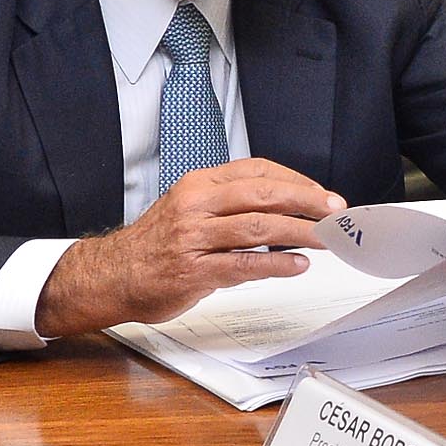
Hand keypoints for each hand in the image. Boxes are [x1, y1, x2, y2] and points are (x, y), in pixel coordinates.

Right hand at [36, 159, 344, 336]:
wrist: (111, 275)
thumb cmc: (156, 244)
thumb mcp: (190, 208)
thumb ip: (232, 204)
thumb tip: (286, 209)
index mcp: (199, 184)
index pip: (257, 170)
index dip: (296, 180)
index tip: (322, 194)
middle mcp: (196, 205)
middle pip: (263, 194)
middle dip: (306, 201)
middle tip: (335, 212)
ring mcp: (193, 238)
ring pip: (258, 228)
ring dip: (299, 232)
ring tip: (325, 239)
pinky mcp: (192, 271)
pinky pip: (242, 265)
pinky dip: (275, 265)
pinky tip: (297, 265)